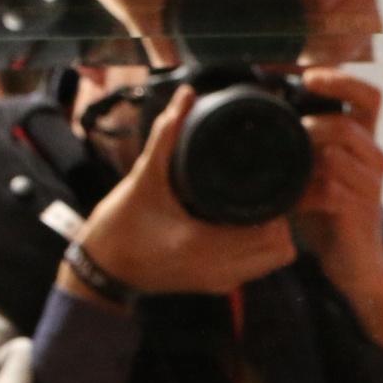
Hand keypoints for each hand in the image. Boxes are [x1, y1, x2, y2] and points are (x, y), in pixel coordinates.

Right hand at [61, 87, 294, 303]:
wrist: (101, 270)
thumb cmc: (118, 226)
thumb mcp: (143, 177)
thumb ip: (166, 135)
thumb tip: (186, 96)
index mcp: (202, 245)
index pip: (271, 234)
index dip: (279, 207)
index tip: (270, 181)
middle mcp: (217, 270)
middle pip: (281, 249)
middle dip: (280, 218)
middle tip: (264, 190)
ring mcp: (218, 282)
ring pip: (273, 261)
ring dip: (273, 234)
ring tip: (255, 204)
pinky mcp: (215, 285)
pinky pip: (257, 268)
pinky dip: (259, 248)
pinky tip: (243, 223)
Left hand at [290, 70, 382, 351]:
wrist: (353, 262)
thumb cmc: (330, 211)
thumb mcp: (317, 168)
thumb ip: (302, 141)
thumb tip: (258, 109)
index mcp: (365, 140)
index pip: (369, 96)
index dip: (343, 80)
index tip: (309, 77)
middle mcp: (374, 157)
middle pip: (351, 122)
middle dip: (314, 121)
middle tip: (290, 128)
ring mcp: (371, 185)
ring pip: (340, 153)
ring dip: (307, 154)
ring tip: (285, 161)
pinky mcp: (361, 212)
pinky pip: (332, 190)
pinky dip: (305, 192)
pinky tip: (290, 198)